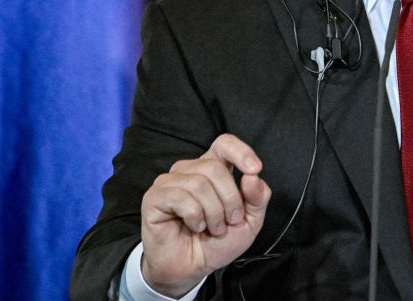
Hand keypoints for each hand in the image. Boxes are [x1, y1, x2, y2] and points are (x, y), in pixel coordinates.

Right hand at [139, 134, 271, 295]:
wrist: (191, 269)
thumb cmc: (216, 242)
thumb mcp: (249, 222)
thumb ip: (258, 198)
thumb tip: (253, 176)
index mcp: (212, 169)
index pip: (224, 144)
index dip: (241, 151)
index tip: (255, 169)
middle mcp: (190, 170)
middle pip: (215, 167)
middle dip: (230, 200)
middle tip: (229, 222)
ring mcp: (170, 181)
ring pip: (199, 183)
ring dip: (213, 212)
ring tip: (212, 228)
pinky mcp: (155, 197)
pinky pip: (180, 197)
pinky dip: (195, 216)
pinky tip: (195, 226)